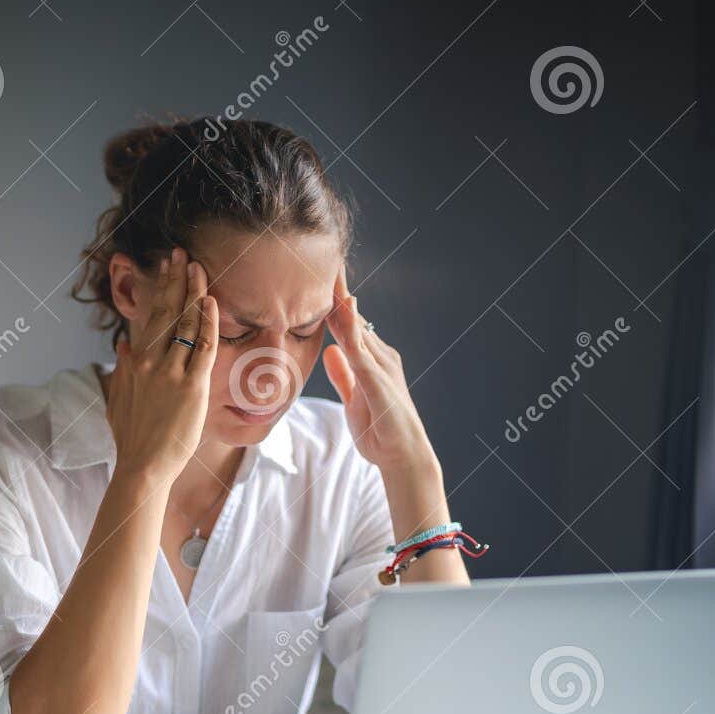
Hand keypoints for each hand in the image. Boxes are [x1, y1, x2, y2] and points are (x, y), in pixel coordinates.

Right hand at [105, 246, 219, 487]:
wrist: (142, 466)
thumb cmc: (131, 439)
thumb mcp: (118, 401)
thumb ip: (121, 371)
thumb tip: (123, 347)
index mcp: (135, 363)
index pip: (149, 317)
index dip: (159, 290)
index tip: (165, 268)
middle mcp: (150, 362)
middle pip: (165, 311)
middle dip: (173, 280)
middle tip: (180, 254)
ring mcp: (171, 373)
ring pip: (184, 323)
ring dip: (192, 292)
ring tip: (197, 267)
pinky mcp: (191, 387)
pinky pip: (202, 347)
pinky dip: (207, 322)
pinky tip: (210, 302)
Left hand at [321, 265, 435, 472]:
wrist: (403, 457)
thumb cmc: (380, 431)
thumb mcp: (353, 400)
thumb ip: (343, 375)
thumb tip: (330, 352)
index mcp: (370, 360)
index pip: (345, 323)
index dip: (330, 301)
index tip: (311, 276)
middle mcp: (379, 356)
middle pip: (351, 316)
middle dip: (335, 290)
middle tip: (316, 256)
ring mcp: (381, 366)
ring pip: (356, 326)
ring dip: (341, 301)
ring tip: (327, 273)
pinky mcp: (380, 380)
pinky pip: (362, 350)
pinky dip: (351, 329)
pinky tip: (343, 310)